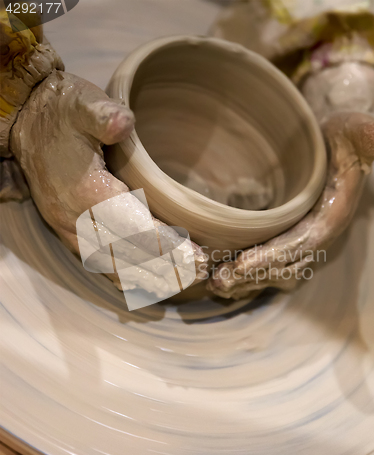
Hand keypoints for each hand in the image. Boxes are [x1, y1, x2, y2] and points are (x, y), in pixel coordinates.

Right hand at [10, 70, 207, 295]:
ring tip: (179, 282)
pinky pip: (96, 262)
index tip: (194, 256)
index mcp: (85, 190)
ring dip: (146, 276)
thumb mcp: (83, 103)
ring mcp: (69, 228)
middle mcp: (75, 217)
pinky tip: (145, 282)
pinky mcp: (67, 230)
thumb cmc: (62, 114)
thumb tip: (124, 123)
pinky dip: (122, 275)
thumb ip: (103, 115)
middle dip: (163, 267)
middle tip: (197, 272)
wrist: (27, 124)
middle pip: (125, 254)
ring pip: (111, 264)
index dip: (164, 246)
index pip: (131, 228)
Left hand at [207, 112, 373, 298]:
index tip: (242, 264)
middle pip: (285, 263)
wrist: (337, 147)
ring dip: (247, 279)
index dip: (273, 255)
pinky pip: (271, 263)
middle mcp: (319, 234)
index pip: (303, 242)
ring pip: (276, 269)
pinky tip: (225, 276)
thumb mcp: (358, 131)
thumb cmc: (344, 137)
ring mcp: (304, 239)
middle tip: (218, 281)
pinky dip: (249, 273)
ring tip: (215, 284)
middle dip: (253, 275)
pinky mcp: (291, 238)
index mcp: (332, 216)